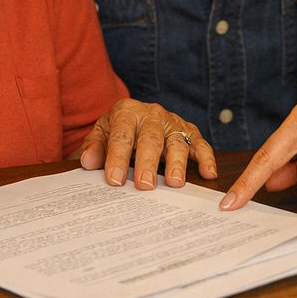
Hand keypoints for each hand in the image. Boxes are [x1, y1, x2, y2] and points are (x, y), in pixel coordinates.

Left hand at [78, 99, 216, 189]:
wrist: (133, 118)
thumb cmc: (117, 132)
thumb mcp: (100, 135)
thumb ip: (93, 147)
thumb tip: (87, 161)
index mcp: (126, 112)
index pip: (121, 135)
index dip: (117, 158)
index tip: (115, 179)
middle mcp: (152, 114)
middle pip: (151, 139)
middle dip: (148, 162)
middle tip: (145, 185)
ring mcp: (172, 122)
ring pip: (177, 141)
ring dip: (177, 163)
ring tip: (175, 183)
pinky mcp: (189, 130)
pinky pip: (199, 143)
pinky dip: (206, 157)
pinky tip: (209, 173)